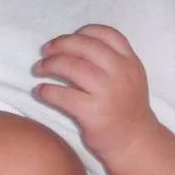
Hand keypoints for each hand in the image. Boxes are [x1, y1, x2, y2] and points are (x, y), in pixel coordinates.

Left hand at [32, 24, 153, 162]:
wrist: (134, 142)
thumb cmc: (125, 108)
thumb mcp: (130, 78)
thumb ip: (111, 60)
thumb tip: (72, 44)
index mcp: (130, 62)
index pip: (107, 34)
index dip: (84, 32)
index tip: (68, 38)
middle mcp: (121, 74)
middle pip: (85, 46)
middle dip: (61, 45)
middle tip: (46, 51)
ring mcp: (107, 93)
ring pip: (72, 67)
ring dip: (50, 65)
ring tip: (40, 68)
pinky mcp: (93, 113)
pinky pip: (63, 94)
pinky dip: (47, 90)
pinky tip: (41, 91)